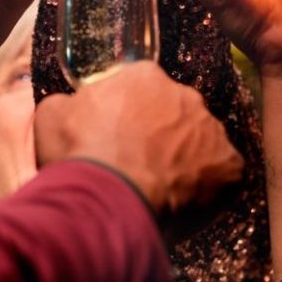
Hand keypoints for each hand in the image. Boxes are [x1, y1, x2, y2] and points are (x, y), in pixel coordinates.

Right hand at [34, 61, 243, 215]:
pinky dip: (207, 188)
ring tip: (160, 189)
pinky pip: (222, 175)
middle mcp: (185, 95)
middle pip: (176, 111)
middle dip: (162, 134)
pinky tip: (183, 204)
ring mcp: (211, 130)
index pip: (142, 87)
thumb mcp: (52, 116)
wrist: (106, 202)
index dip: (129, 113)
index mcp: (144, 77)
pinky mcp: (230, 167)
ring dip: (185, 159)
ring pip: (201, 142)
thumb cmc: (78, 155)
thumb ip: (70, 103)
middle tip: (139, 163)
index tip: (119, 136)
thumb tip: (72, 106)